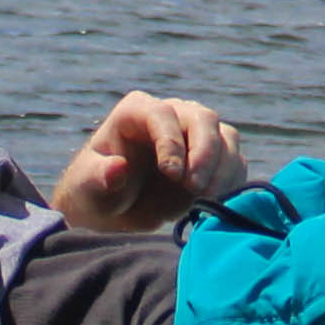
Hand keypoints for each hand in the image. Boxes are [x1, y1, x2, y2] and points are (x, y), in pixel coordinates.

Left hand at [52, 93, 243, 232]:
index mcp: (137, 112)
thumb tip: (118, 168)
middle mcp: (172, 116)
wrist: (116, 213)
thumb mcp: (89, 187)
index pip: (162, 114)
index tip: (172, 174)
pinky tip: (216, 201)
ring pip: (225, 138)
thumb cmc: (97, 192)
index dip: (171, 141)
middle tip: (194, 188)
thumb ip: (101, 177)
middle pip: (202, 118)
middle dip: (204, 153)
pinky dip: (232, 181)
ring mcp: (196, 136)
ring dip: (222, 169)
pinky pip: (235, 162)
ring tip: (205, 199)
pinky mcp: (214, 160)